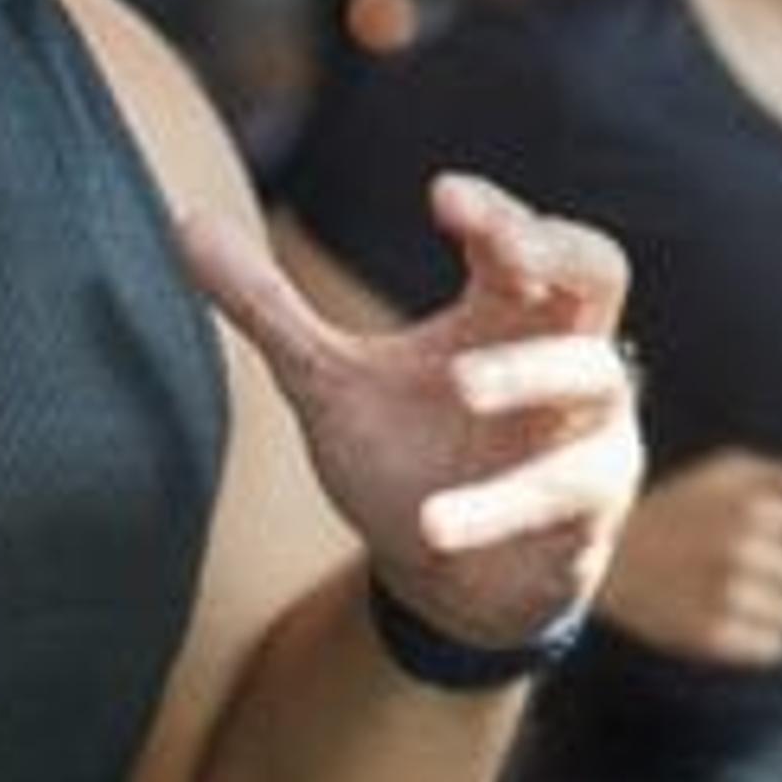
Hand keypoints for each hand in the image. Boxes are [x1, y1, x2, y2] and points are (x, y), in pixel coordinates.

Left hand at [179, 174, 642, 651]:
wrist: (448, 585)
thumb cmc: (406, 459)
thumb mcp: (326, 379)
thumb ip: (266, 305)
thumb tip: (183, 221)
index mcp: (503, 308)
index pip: (522, 232)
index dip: (494, 210)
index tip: (440, 195)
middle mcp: (560, 353)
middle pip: (599, 270)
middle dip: (557, 251)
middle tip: (504, 250)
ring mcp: (586, 427)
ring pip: (594, 377)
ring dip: (531, 375)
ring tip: (463, 386)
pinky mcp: (588, 507)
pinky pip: (565, 492)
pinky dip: (500, 506)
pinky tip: (433, 526)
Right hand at [598, 449, 781, 669]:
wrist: (605, 554)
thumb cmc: (679, 505)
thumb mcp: (731, 472)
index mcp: (755, 506)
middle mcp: (745, 552)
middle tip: (767, 567)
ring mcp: (728, 598)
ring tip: (746, 591)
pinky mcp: (711, 638)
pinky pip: (775, 650)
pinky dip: (762, 638)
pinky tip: (733, 616)